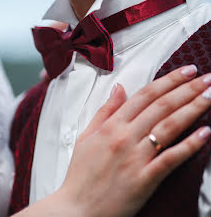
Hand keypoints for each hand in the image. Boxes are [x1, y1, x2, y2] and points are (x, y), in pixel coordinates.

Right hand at [57, 65, 210, 216]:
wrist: (77, 208)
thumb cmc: (80, 174)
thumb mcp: (85, 137)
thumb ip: (104, 111)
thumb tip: (119, 88)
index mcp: (110, 126)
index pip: (144, 96)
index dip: (168, 81)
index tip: (186, 71)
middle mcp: (124, 137)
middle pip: (161, 106)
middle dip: (187, 89)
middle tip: (207, 77)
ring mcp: (135, 158)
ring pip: (169, 127)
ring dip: (193, 109)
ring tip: (210, 96)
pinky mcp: (144, 179)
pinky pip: (171, 158)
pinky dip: (189, 145)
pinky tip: (205, 132)